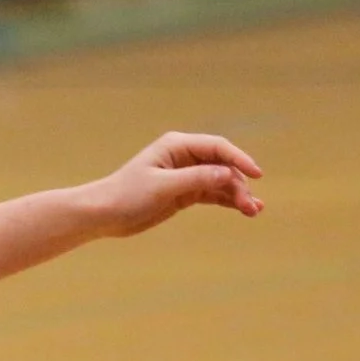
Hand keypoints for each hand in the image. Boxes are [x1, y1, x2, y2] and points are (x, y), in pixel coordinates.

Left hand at [82, 132, 263, 237]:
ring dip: (237, 194)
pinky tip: (242, 210)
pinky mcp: (184, 193)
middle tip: (251, 205)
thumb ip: (195, 179)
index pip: (217, 148)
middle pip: (222, 166)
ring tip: (253, 211)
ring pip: (220, 181)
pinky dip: (226, 201)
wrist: (103, 215)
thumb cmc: (126, 195)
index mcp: (178, 146)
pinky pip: (212, 194)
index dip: (239, 159)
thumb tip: (226, 174)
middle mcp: (185, 157)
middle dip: (239, 183)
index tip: (256, 174)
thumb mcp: (162, 186)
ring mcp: (186, 175)